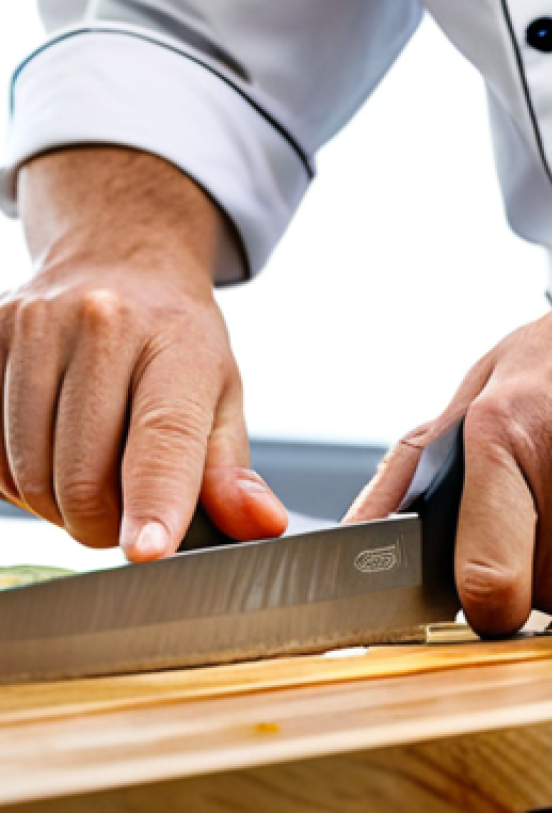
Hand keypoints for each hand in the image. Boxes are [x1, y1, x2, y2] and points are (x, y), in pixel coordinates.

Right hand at [0, 148, 287, 558]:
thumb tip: (263, 526)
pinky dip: (17, 479)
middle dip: (104, 523)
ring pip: (28, 473)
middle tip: (125, 516)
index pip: (163, 436)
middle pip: (85, 474)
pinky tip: (50, 454)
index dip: (154, 500)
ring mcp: (34, 326)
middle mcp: (103, 324)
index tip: (147, 551)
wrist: (117, 263)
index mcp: (177, 342)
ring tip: (91, 478)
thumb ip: (232, 472)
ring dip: (57, 506)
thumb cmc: (175, 342)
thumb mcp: (219, 396)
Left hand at [347, 254, 551, 635]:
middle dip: (517, 586)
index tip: (470, 595)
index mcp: (492, 420)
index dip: (462, 595)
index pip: (460, 562)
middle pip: (512, 592)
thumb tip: (364, 523)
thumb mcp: (494, 372)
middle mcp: (548, 449)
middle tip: (537, 534)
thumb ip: (425, 452)